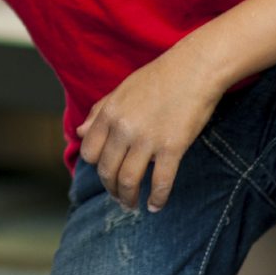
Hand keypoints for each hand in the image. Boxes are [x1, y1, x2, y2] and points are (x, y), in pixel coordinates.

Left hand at [76, 44, 223, 212]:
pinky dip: (157, 199)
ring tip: (132, 205)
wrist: (195, 68)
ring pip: (128, 181)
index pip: (90, 152)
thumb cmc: (160, 76)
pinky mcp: (172, 148)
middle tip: (119, 197)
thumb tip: (80, 132)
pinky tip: (156, 206)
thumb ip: (100, 111)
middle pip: (107, 171)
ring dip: (128, 199)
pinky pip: (160, 182)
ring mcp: (147, 140)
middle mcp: (124, 128)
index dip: (96, 166)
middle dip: (111, 189)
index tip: (107, 172)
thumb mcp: (123, 89)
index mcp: (110, 113)